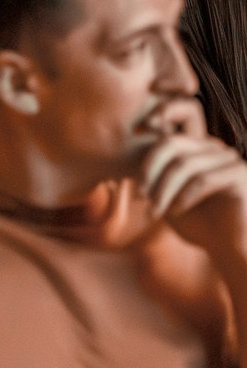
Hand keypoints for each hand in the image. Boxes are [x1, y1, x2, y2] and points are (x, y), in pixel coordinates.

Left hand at [138, 99, 246, 278]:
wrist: (230, 251)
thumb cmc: (198, 226)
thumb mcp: (167, 199)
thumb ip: (154, 179)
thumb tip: (130, 162)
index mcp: (196, 148)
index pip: (173, 123)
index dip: (157, 116)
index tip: (135, 131)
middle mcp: (213, 148)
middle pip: (172, 143)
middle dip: (150, 169)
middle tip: (139, 195)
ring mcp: (228, 158)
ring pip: (184, 164)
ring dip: (163, 190)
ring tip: (153, 212)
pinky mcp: (239, 173)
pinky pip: (202, 179)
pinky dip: (183, 197)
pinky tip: (176, 212)